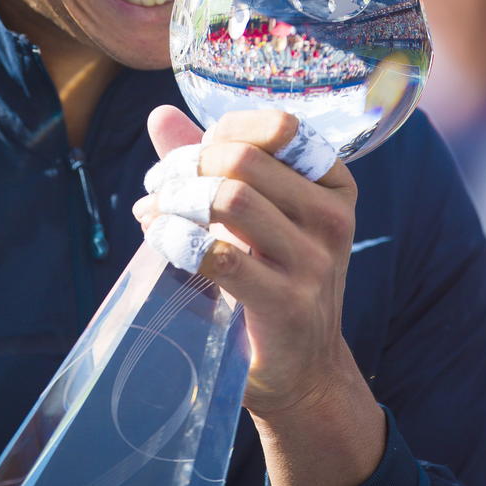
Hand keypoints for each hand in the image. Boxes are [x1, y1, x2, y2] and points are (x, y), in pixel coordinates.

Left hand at [135, 104, 385, 485]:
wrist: (302, 371)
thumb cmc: (271, 277)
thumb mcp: (254, 214)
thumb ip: (211, 162)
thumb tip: (159, 114)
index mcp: (333, 185)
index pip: (281, 126)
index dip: (224, 130)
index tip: (192, 155)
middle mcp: (331, 217)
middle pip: (245, 158)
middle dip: (187, 164)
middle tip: (158, 185)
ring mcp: (313, 262)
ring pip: (231, 198)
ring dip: (177, 199)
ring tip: (153, 211)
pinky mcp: (286, 304)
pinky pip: (219, 256)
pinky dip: (176, 239)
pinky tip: (158, 239)